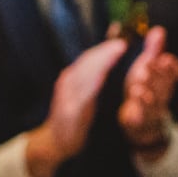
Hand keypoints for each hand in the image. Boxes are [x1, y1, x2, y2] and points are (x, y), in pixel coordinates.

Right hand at [24, 31, 129, 176]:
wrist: (54, 141)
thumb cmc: (72, 116)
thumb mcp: (83, 93)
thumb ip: (93, 75)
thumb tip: (108, 53)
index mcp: (74, 77)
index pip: (90, 57)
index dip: (105, 46)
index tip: (121, 35)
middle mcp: (68, 83)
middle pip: (87, 62)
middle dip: (105, 51)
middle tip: (122, 42)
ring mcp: (66, 96)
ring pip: (84, 74)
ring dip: (101, 61)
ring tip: (116, 51)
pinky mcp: (68, 112)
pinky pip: (81, 95)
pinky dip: (92, 83)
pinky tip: (101, 77)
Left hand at [116, 26, 177, 153]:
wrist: (140, 124)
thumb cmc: (143, 90)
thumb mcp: (148, 68)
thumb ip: (154, 50)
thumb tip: (158, 30)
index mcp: (164, 80)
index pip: (176, 73)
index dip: (173, 67)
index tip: (165, 58)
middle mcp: (162, 93)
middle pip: (165, 83)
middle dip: (158, 72)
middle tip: (148, 63)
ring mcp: (154, 108)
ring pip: (156, 97)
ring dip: (150, 86)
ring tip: (141, 77)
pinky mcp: (143, 120)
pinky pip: (146, 112)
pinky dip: (142, 103)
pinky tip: (137, 93)